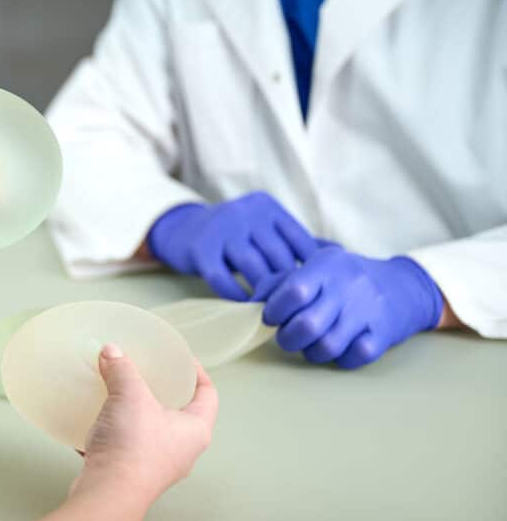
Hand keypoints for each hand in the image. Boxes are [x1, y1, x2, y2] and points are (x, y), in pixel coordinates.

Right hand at [71, 344, 217, 507]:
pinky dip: (114, 435)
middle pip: (180, 415)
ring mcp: (159, 468)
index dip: (198, 373)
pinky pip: (126, 448)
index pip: (208, 394)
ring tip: (119, 397)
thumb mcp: (129, 396)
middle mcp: (183, 452)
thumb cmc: (134, 445)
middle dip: (164, 394)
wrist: (108, 494)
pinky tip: (96, 424)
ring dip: (137, 416)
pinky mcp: (133, 477)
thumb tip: (111, 351)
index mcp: (196, 430)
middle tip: (148, 375)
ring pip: (152, 433)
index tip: (182, 359)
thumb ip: (122, 369)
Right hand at [146, 191, 317, 300]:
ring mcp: (222, 229)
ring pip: (252, 267)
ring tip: (274, 313)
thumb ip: (294, 239)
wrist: (182, 228)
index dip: (310, 269)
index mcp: (267, 207)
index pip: (298, 240)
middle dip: (287, 286)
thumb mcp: (263, 227)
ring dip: (263, 293)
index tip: (317, 293)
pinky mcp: (201, 248)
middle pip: (277, 256)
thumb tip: (338, 254)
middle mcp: (247, 213)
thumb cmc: (233, 234)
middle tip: (299, 311)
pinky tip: (244, 307)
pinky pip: (222, 278)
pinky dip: (235, 294)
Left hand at [254, 246, 443, 367]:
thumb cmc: (346, 278)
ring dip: (311, 352)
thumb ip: (280, 280)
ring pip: (327, 347)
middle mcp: (348, 288)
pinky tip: (338, 349)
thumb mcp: (316, 266)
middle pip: (306, 325)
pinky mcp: (383, 335)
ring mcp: (367, 312)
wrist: (404, 285)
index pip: (294, 291)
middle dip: (287, 338)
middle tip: (287, 336)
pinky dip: (340, 359)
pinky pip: (353, 357)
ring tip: (310, 344)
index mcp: (327, 268)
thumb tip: (251, 302)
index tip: (272, 317)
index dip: (275, 310)